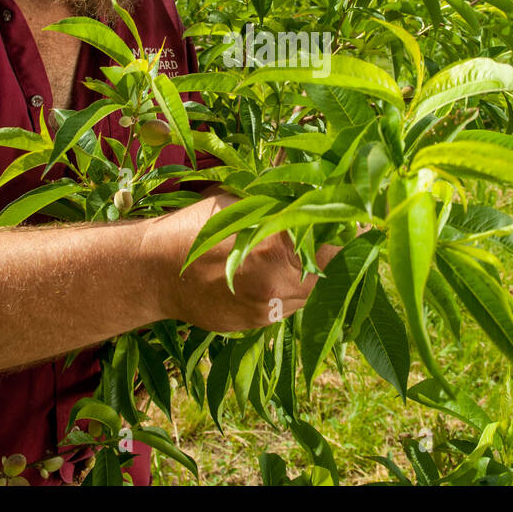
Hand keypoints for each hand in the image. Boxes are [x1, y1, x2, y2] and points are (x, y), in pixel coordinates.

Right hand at [142, 191, 337, 332]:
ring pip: (310, 295)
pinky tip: (272, 273)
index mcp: (274, 248)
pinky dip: (288, 290)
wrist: (151, 272)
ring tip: (302, 255)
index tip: (361, 223)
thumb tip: (319, 186)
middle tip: (339, 236)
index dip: (351, 234)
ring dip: (312, 276)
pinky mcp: (255, 325)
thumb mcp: (237, 203)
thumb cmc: (194, 228)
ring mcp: (265, 310)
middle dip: (332, 255)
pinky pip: (286, 307)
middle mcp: (275, 284)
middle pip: (328, 274)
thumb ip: (278, 202)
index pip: (334, 246)